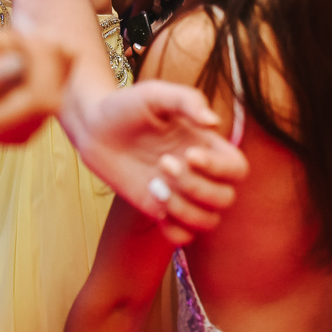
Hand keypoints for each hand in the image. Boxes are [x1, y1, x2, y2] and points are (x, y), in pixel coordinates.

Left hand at [72, 82, 247, 231]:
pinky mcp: (160, 209)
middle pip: (226, 198)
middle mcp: (200, 173)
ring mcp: (181, 194)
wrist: (94, 127)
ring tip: (155, 185)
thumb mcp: (156, 94)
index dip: (220, 168)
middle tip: (162, 163)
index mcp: (206, 146)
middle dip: (196, 187)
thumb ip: (186, 100)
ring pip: (208, 221)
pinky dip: (174, 228)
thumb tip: (214, 122)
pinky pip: (183, 236)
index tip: (188, 154)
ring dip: (184, 209)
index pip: (237, 169)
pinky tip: (155, 205)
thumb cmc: (127, 107)